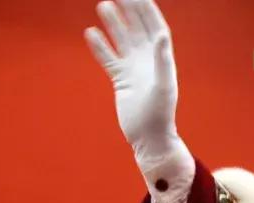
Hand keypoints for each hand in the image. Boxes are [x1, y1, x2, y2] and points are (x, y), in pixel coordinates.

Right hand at [85, 0, 180, 161]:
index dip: (147, 10)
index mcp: (161, 59)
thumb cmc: (160, 115)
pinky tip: (90, 33)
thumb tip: (160, 36)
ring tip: (103, 5)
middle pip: (137, 28)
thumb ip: (162, 60)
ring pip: (122, 40)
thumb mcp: (163, 87)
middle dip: (130, 10)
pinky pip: (109, 58)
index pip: (155, 27)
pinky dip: (100, 46)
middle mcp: (147, 61)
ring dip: (114, 23)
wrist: (149, 137)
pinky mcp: (121, 79)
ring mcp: (133, 69)